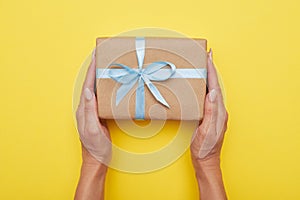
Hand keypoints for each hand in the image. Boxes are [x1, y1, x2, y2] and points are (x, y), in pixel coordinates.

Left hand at [74, 50, 110, 199]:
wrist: (98, 160)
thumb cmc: (95, 147)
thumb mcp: (93, 129)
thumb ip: (89, 111)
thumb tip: (88, 91)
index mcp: (84, 110)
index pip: (87, 86)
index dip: (91, 71)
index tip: (96, 57)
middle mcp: (86, 108)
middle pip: (90, 85)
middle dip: (95, 70)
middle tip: (102, 57)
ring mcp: (92, 112)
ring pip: (96, 90)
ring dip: (100, 77)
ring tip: (106, 67)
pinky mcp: (99, 115)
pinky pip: (101, 97)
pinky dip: (105, 88)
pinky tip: (110, 85)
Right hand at [190, 49, 227, 199]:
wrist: (205, 160)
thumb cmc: (205, 148)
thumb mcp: (207, 130)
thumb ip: (211, 112)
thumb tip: (212, 93)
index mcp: (219, 111)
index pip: (214, 87)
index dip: (212, 71)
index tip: (209, 57)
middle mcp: (218, 110)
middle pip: (214, 86)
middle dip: (211, 70)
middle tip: (206, 57)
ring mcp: (214, 113)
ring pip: (210, 90)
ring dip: (207, 78)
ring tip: (203, 67)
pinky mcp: (208, 116)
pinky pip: (206, 98)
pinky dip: (203, 88)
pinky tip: (198, 87)